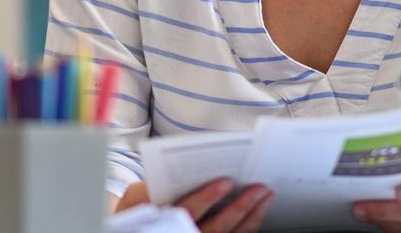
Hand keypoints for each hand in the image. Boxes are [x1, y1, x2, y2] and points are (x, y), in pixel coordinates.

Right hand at [114, 178, 272, 232]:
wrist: (144, 230)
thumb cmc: (139, 214)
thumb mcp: (135, 200)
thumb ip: (149, 188)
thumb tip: (175, 173)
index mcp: (165, 224)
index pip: (187, 212)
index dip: (207, 198)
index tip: (226, 182)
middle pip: (216, 227)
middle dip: (240, 207)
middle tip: (259, 188)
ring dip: (251, 217)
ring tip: (265, 196)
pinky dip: (249, 227)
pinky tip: (259, 213)